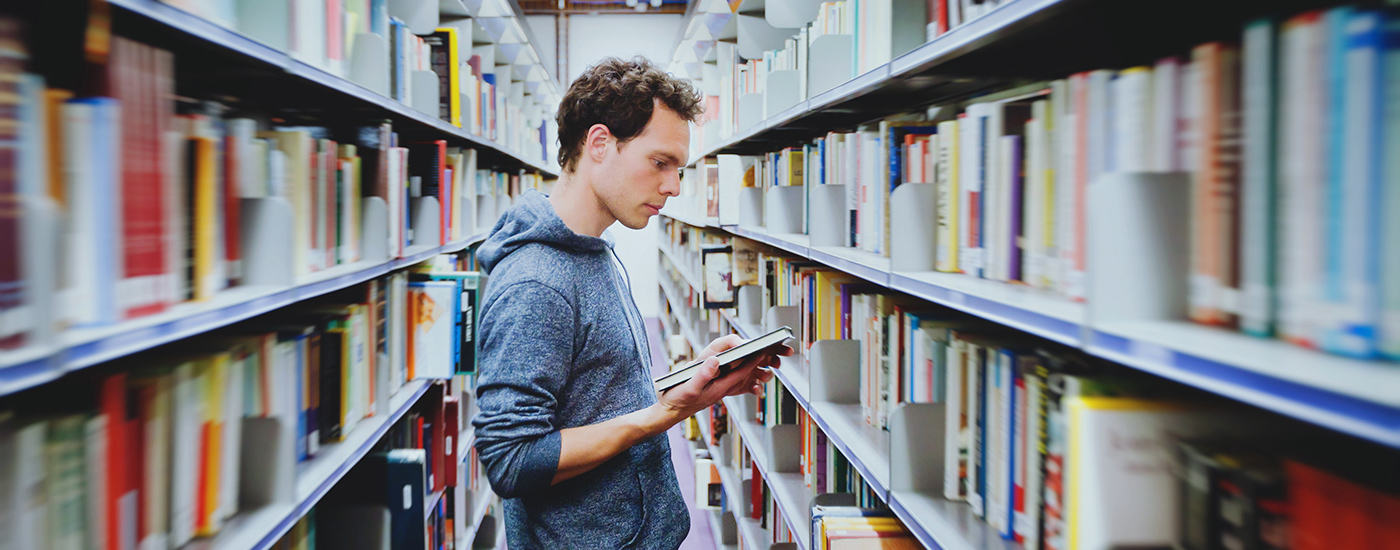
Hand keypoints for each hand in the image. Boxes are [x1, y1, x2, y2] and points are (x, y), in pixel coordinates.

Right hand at [657, 334, 793, 421]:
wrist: (670, 413)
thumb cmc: (677, 401)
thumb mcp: (688, 387)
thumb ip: (702, 375)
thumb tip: (715, 361)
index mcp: (718, 388)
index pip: (740, 373)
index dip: (752, 362)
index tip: (762, 350)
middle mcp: (721, 389)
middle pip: (744, 376)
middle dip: (757, 365)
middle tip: (770, 353)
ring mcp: (717, 390)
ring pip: (739, 379)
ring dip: (751, 369)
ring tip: (761, 358)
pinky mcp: (712, 390)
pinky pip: (730, 381)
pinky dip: (739, 374)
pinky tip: (741, 368)